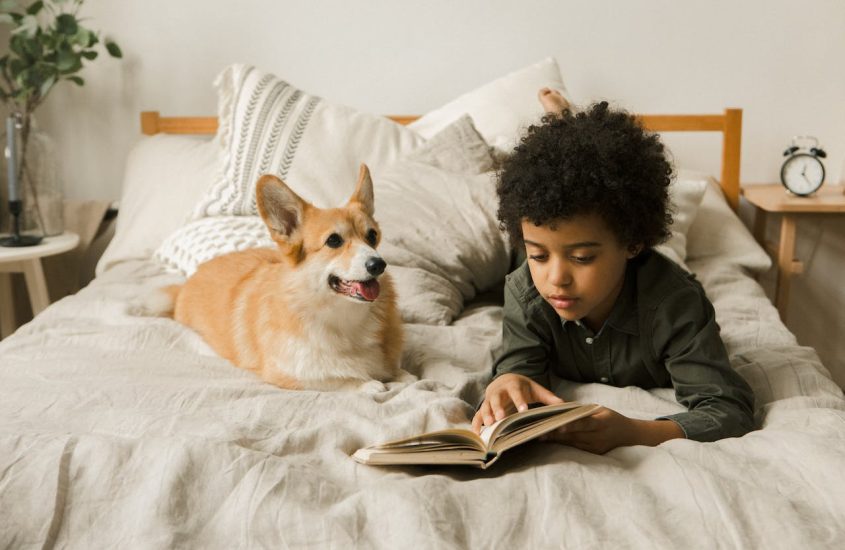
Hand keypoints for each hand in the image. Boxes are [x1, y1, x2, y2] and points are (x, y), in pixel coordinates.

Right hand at [472, 373, 563, 432]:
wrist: (505, 379)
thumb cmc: (523, 387)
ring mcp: (489, 399)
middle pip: (496, 398)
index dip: (519, 401)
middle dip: (498, 408)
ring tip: (489, 426)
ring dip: (486, 416)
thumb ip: (549, 398)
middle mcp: (498, 391)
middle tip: (501, 419)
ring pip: (485, 406)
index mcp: (512, 385)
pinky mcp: (484, 407)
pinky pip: (477, 416)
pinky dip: (476, 424)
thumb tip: (564, 405)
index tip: (524, 410)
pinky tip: (477, 434)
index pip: (515, 392)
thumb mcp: (536, 390)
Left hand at [540, 408, 683, 453]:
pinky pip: (574, 447)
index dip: (568, 425)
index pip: (582, 423)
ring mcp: (594, 447)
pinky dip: (562, 443)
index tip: (555, 424)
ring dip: (555, 439)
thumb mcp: (600, 409)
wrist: (628, 434)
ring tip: (537, 434)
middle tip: (536, 429)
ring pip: (571, 442)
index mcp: (600, 423)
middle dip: (554, 432)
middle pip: (573, 435)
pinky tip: (549, 440)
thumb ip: (582, 410)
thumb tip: (562, 407)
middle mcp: (597, 437)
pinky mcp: (592, 453)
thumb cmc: (611, 417)